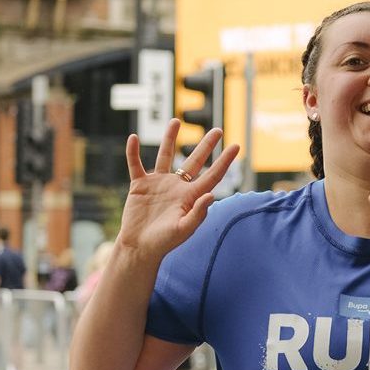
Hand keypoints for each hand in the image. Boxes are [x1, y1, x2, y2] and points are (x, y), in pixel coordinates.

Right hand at [114, 120, 237, 261]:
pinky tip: (134, 138)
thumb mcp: (184, 229)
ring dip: (170, 139)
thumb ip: (198, 213)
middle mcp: (177, 187)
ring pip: (165, 156)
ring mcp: (158, 184)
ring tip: (176, 121)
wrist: (140, 247)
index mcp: (191, 196)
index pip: (212, 175)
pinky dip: (133, 152)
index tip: (236, 146)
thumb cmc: (164, 242)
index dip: (225, 161)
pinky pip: (135, 165)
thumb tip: (212, 194)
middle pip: (194, 161)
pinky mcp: (140, 185)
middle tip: (217, 129)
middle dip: (206, 145)